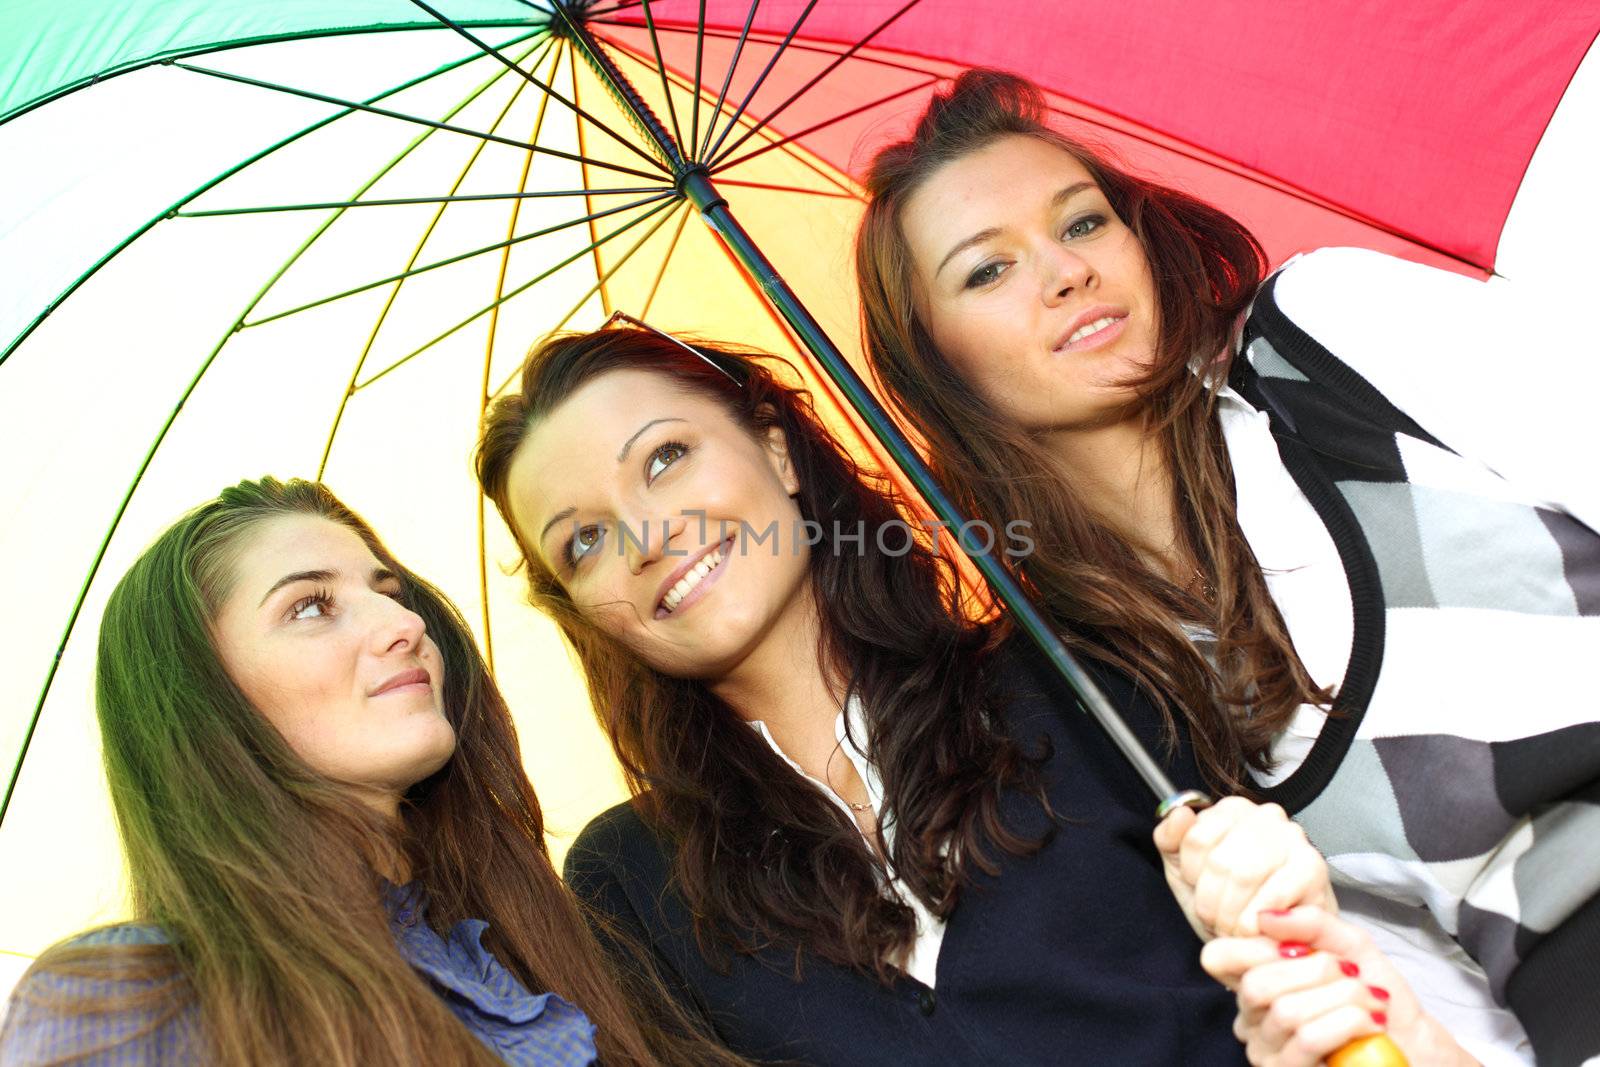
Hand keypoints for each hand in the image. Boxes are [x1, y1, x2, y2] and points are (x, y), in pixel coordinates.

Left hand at [1154, 796, 1334, 939]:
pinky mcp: (1313, 867)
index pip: (1195, 838)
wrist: (1275, 942)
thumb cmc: (1230, 903)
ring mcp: (1293, 838)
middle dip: (1212, 903)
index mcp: (1232, 809)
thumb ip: (1169, 840)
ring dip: (1233, 916)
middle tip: (1219, 920)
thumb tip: (1180, 814)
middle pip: (1219, 861)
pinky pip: (1272, 896)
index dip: (1193, 877)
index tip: (1202, 890)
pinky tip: (1259, 929)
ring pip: (1243, 876)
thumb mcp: (1185, 871)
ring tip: (1236, 928)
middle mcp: (1266, 815)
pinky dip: (1257, 922)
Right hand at [1202, 906, 1479, 1066]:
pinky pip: (1309, 1038)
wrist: (1413, 1043)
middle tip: (1352, 976)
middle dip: (1316, 971)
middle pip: (1256, 985)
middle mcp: (1251, 1022)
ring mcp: (1267, 1054)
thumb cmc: (1375, 993)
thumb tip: (1265, 917)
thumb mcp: (1348, 945)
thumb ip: (1310, 925)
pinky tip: (1371, 1024)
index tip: (1308, 950)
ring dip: (1343, 999)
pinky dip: (1348, 1022)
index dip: (1257, 947)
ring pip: (1287, 1012)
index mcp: (1255, 983)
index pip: (1218, 959)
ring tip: (1372, 1002)